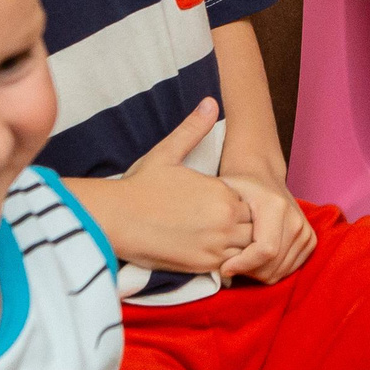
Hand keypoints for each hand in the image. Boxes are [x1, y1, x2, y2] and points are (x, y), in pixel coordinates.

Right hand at [112, 100, 253, 274]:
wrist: (114, 219)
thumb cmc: (139, 186)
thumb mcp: (167, 152)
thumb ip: (193, 129)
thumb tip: (211, 102)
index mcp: (222, 192)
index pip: (253, 201)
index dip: (242, 202)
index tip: (224, 202)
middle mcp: (225, 220)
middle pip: (255, 226)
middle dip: (247, 225)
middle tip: (225, 223)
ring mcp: (215, 246)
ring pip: (248, 249)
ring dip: (240, 245)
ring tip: (220, 238)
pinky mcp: (202, 266)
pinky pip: (231, 268)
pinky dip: (229, 263)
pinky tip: (213, 252)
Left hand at [217, 173, 317, 283]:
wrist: (264, 179)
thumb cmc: (240, 188)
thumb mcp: (225, 196)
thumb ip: (220, 220)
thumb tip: (216, 255)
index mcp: (276, 206)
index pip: (265, 250)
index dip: (243, 265)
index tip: (224, 268)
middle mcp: (296, 219)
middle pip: (272, 266)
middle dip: (248, 271)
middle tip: (231, 263)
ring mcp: (305, 231)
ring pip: (279, 272)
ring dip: (258, 273)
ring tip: (242, 259)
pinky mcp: (310, 241)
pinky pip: (288, 271)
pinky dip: (270, 271)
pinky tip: (256, 259)